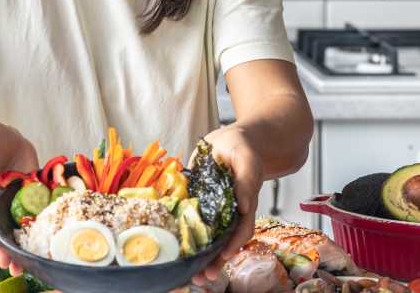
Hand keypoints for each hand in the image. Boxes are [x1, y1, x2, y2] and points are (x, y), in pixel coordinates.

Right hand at [0, 120, 38, 275]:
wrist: (5, 138)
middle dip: (4, 249)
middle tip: (12, 265)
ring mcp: (16, 200)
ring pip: (18, 227)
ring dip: (23, 245)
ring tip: (29, 264)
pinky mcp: (34, 194)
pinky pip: (39, 210)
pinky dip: (45, 222)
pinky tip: (52, 234)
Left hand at [189, 124, 262, 288]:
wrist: (229, 140)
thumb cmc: (243, 148)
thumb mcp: (247, 159)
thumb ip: (248, 180)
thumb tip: (244, 205)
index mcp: (243, 204)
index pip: (241, 230)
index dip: (234, 245)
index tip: (225, 257)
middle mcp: (228, 211)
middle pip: (223, 242)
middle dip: (214, 261)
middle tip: (202, 278)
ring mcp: (212, 209)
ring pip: (206, 238)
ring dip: (198, 256)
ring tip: (188, 275)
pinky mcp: (196, 202)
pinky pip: (188, 220)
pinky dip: (182, 235)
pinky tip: (172, 247)